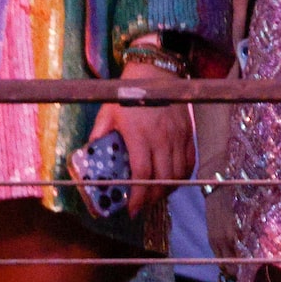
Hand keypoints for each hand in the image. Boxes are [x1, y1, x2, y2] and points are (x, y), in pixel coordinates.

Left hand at [92, 87, 193, 215]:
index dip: (139, 196)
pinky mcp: (188, 132)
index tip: (132, 209)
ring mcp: (178, 135)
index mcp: (140, 135)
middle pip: (163, 180)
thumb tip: (90, 155)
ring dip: (168, 190)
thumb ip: (99, 135)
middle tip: (142, 206)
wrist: (156, 72)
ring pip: (179, 174)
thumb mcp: (108, 113)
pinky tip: (173, 181)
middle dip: (152, 198)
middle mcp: (162, 137)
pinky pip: (190, 161)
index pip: (143, 174)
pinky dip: (182, 176)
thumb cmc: (128, 93)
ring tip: (155, 196)